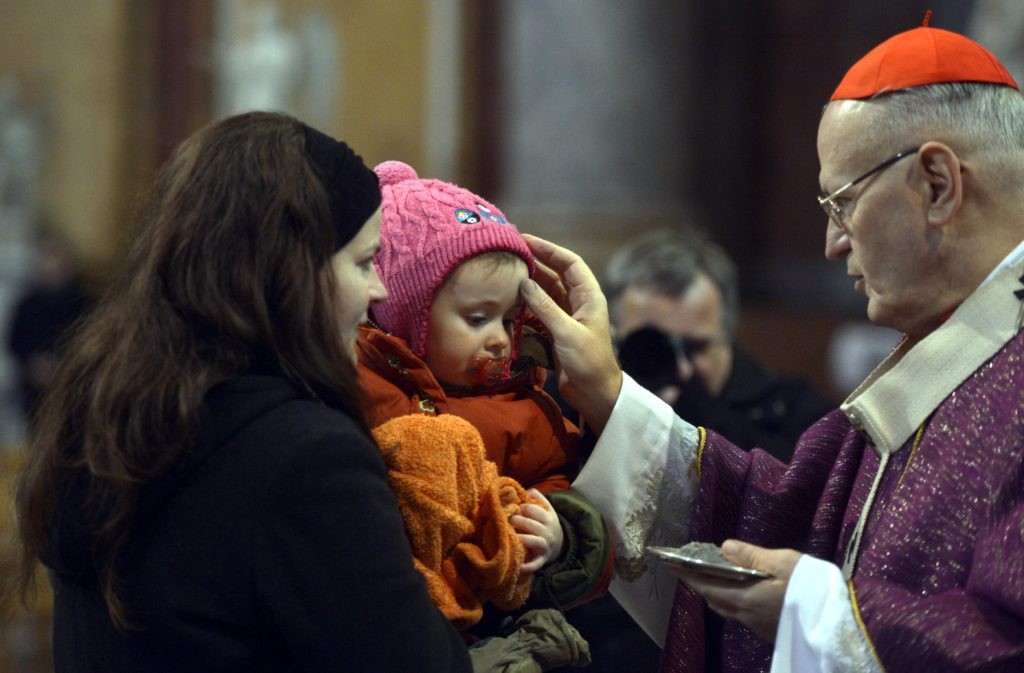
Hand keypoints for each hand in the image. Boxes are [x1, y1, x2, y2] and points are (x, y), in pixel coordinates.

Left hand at [511, 489, 564, 575]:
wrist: (558, 544)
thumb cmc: (544, 523)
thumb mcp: (545, 508)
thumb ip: (536, 497)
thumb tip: (524, 491)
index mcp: (548, 517)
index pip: (533, 510)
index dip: (521, 508)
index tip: (512, 508)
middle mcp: (548, 532)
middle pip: (532, 525)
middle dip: (517, 521)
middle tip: (507, 520)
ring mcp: (545, 547)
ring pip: (534, 541)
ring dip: (521, 538)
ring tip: (509, 536)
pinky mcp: (540, 561)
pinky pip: (535, 564)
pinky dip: (527, 566)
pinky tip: (518, 566)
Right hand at [519, 234, 621, 432]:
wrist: (595, 393)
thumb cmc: (588, 361)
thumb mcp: (566, 332)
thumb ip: (545, 307)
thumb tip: (525, 282)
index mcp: (589, 296)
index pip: (570, 263)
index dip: (550, 249)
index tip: (526, 239)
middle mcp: (579, 302)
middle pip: (557, 274)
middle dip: (537, 262)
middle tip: (512, 252)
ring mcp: (568, 317)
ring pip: (547, 292)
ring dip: (530, 283)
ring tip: (508, 273)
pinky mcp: (558, 331)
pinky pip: (540, 310)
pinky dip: (527, 304)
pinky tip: (511, 300)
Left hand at [670, 539, 801, 642]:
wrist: (839, 622)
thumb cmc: (810, 587)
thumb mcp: (782, 562)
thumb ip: (751, 555)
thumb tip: (723, 548)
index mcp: (744, 599)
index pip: (706, 587)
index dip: (687, 576)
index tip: (671, 564)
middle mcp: (746, 616)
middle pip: (714, 601)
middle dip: (700, 585)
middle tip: (691, 569)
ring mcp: (758, 627)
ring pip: (728, 610)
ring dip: (716, 594)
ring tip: (713, 578)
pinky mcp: (771, 632)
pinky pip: (742, 615)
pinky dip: (733, 601)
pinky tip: (742, 591)